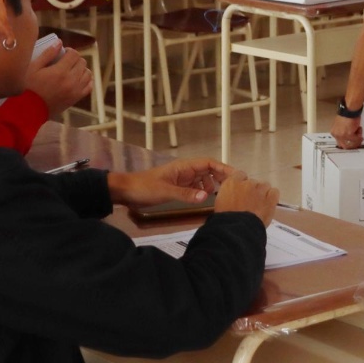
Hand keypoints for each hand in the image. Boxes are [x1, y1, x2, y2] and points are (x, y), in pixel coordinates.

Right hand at [24, 43, 92, 114]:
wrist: (29, 110)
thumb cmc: (28, 87)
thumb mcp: (33, 67)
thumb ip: (48, 54)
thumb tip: (60, 42)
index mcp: (60, 71)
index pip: (74, 54)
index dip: (70, 51)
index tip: (63, 52)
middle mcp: (71, 80)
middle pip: (82, 63)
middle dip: (75, 59)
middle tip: (66, 61)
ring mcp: (75, 91)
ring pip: (88, 74)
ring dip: (82, 69)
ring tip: (72, 69)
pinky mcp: (75, 99)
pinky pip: (89, 86)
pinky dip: (86, 80)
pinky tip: (78, 79)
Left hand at [108, 158, 233, 207]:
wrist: (126, 191)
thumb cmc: (144, 187)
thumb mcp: (166, 192)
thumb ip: (186, 194)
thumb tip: (207, 197)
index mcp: (183, 166)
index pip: (209, 163)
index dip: (223, 168)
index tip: (236, 175)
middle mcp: (185, 170)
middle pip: (209, 170)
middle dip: (222, 176)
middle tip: (235, 186)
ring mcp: (181, 179)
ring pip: (203, 179)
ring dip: (212, 185)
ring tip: (221, 195)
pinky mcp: (177, 187)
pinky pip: (195, 187)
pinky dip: (202, 191)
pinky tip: (205, 199)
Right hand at [213, 171, 277, 227]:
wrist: (236, 229)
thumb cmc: (225, 219)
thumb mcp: (219, 202)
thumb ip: (227, 193)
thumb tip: (232, 195)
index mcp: (232, 183)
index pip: (239, 175)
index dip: (241, 183)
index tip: (240, 190)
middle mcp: (247, 183)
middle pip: (252, 182)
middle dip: (250, 190)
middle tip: (248, 202)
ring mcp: (260, 191)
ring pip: (264, 186)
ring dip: (262, 192)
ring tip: (258, 204)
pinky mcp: (270, 200)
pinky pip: (274, 192)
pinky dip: (271, 196)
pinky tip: (267, 203)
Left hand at [331, 115, 362, 149]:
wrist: (349, 110)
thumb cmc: (346, 114)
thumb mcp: (341, 125)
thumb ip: (343, 132)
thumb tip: (349, 135)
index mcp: (334, 132)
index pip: (340, 142)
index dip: (348, 142)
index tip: (353, 140)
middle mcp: (336, 135)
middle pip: (344, 146)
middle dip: (352, 145)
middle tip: (358, 141)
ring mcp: (342, 136)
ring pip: (351, 144)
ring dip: (357, 139)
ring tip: (359, 132)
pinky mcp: (349, 135)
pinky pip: (356, 139)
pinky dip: (359, 136)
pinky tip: (360, 129)